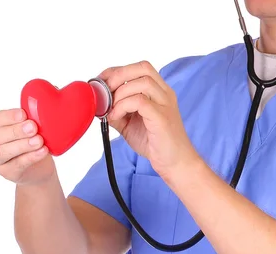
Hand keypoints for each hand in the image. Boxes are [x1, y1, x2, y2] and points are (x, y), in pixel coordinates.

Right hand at [0, 109, 54, 185]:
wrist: (39, 169)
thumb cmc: (32, 142)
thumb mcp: (30, 128)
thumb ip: (29, 118)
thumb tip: (41, 103)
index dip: (8, 116)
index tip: (24, 113)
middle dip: (16, 131)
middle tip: (33, 127)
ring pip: (4, 151)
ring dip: (23, 145)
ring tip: (39, 140)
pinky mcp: (7, 173)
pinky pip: (17, 164)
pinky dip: (31, 157)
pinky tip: (42, 151)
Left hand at [99, 61, 201, 180]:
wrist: (175, 163)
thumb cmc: (156, 145)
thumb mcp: (130, 125)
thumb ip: (117, 112)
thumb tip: (100, 105)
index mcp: (159, 92)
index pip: (139, 69)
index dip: (117, 71)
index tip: (101, 82)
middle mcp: (164, 94)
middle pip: (142, 68)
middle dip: (118, 75)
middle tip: (104, 91)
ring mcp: (165, 104)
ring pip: (142, 82)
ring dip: (120, 92)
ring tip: (111, 108)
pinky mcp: (162, 117)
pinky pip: (140, 101)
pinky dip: (123, 106)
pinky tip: (116, 117)